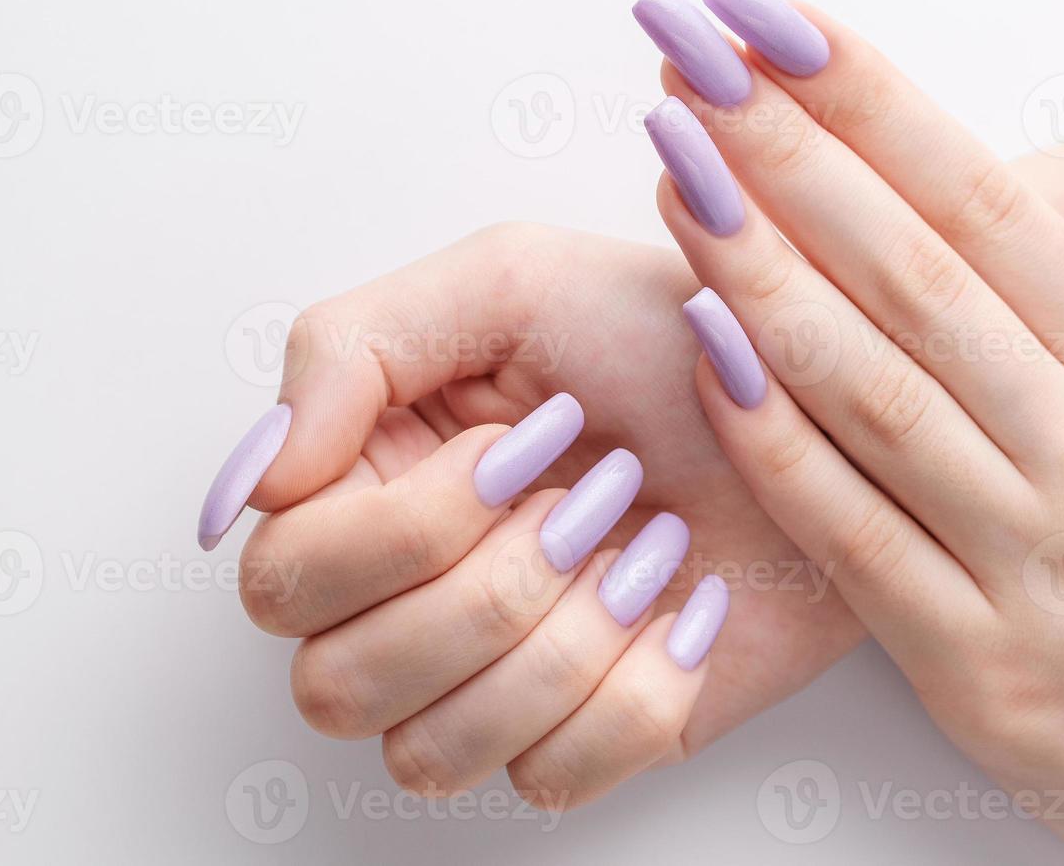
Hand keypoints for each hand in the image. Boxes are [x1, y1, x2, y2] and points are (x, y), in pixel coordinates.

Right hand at [196, 224, 861, 806]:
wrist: (812, 412)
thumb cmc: (664, 338)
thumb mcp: (507, 282)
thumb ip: (349, 350)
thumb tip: (250, 488)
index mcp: (366, 488)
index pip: (284, 579)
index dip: (403, 529)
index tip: (518, 446)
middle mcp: (404, 598)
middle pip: (337, 685)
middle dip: (488, 591)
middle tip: (595, 494)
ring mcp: (489, 680)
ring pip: (428, 753)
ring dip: (560, 644)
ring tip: (646, 546)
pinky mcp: (579, 737)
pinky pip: (548, 780)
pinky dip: (632, 693)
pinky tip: (683, 611)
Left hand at [640, 0, 1063, 861]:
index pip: (998, 210)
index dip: (881, 111)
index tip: (789, 37)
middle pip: (911, 278)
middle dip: (790, 162)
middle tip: (699, 73)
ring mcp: (1029, 565)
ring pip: (866, 391)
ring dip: (756, 275)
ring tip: (677, 178)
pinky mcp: (977, 671)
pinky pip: (852, 536)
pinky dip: (774, 443)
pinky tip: (707, 357)